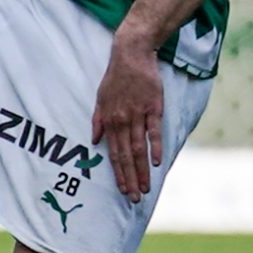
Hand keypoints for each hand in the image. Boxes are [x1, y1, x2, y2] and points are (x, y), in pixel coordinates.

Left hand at [91, 37, 164, 203]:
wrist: (131, 54)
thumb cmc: (115, 77)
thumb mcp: (100, 99)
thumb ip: (98, 121)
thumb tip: (94, 141)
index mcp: (109, 121)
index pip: (113, 155)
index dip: (118, 174)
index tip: (123, 190)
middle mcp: (122, 121)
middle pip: (126, 156)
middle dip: (130, 179)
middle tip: (134, 198)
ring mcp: (138, 114)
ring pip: (139, 148)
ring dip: (142, 170)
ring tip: (146, 187)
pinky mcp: (153, 107)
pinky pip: (153, 131)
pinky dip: (155, 146)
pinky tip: (157, 161)